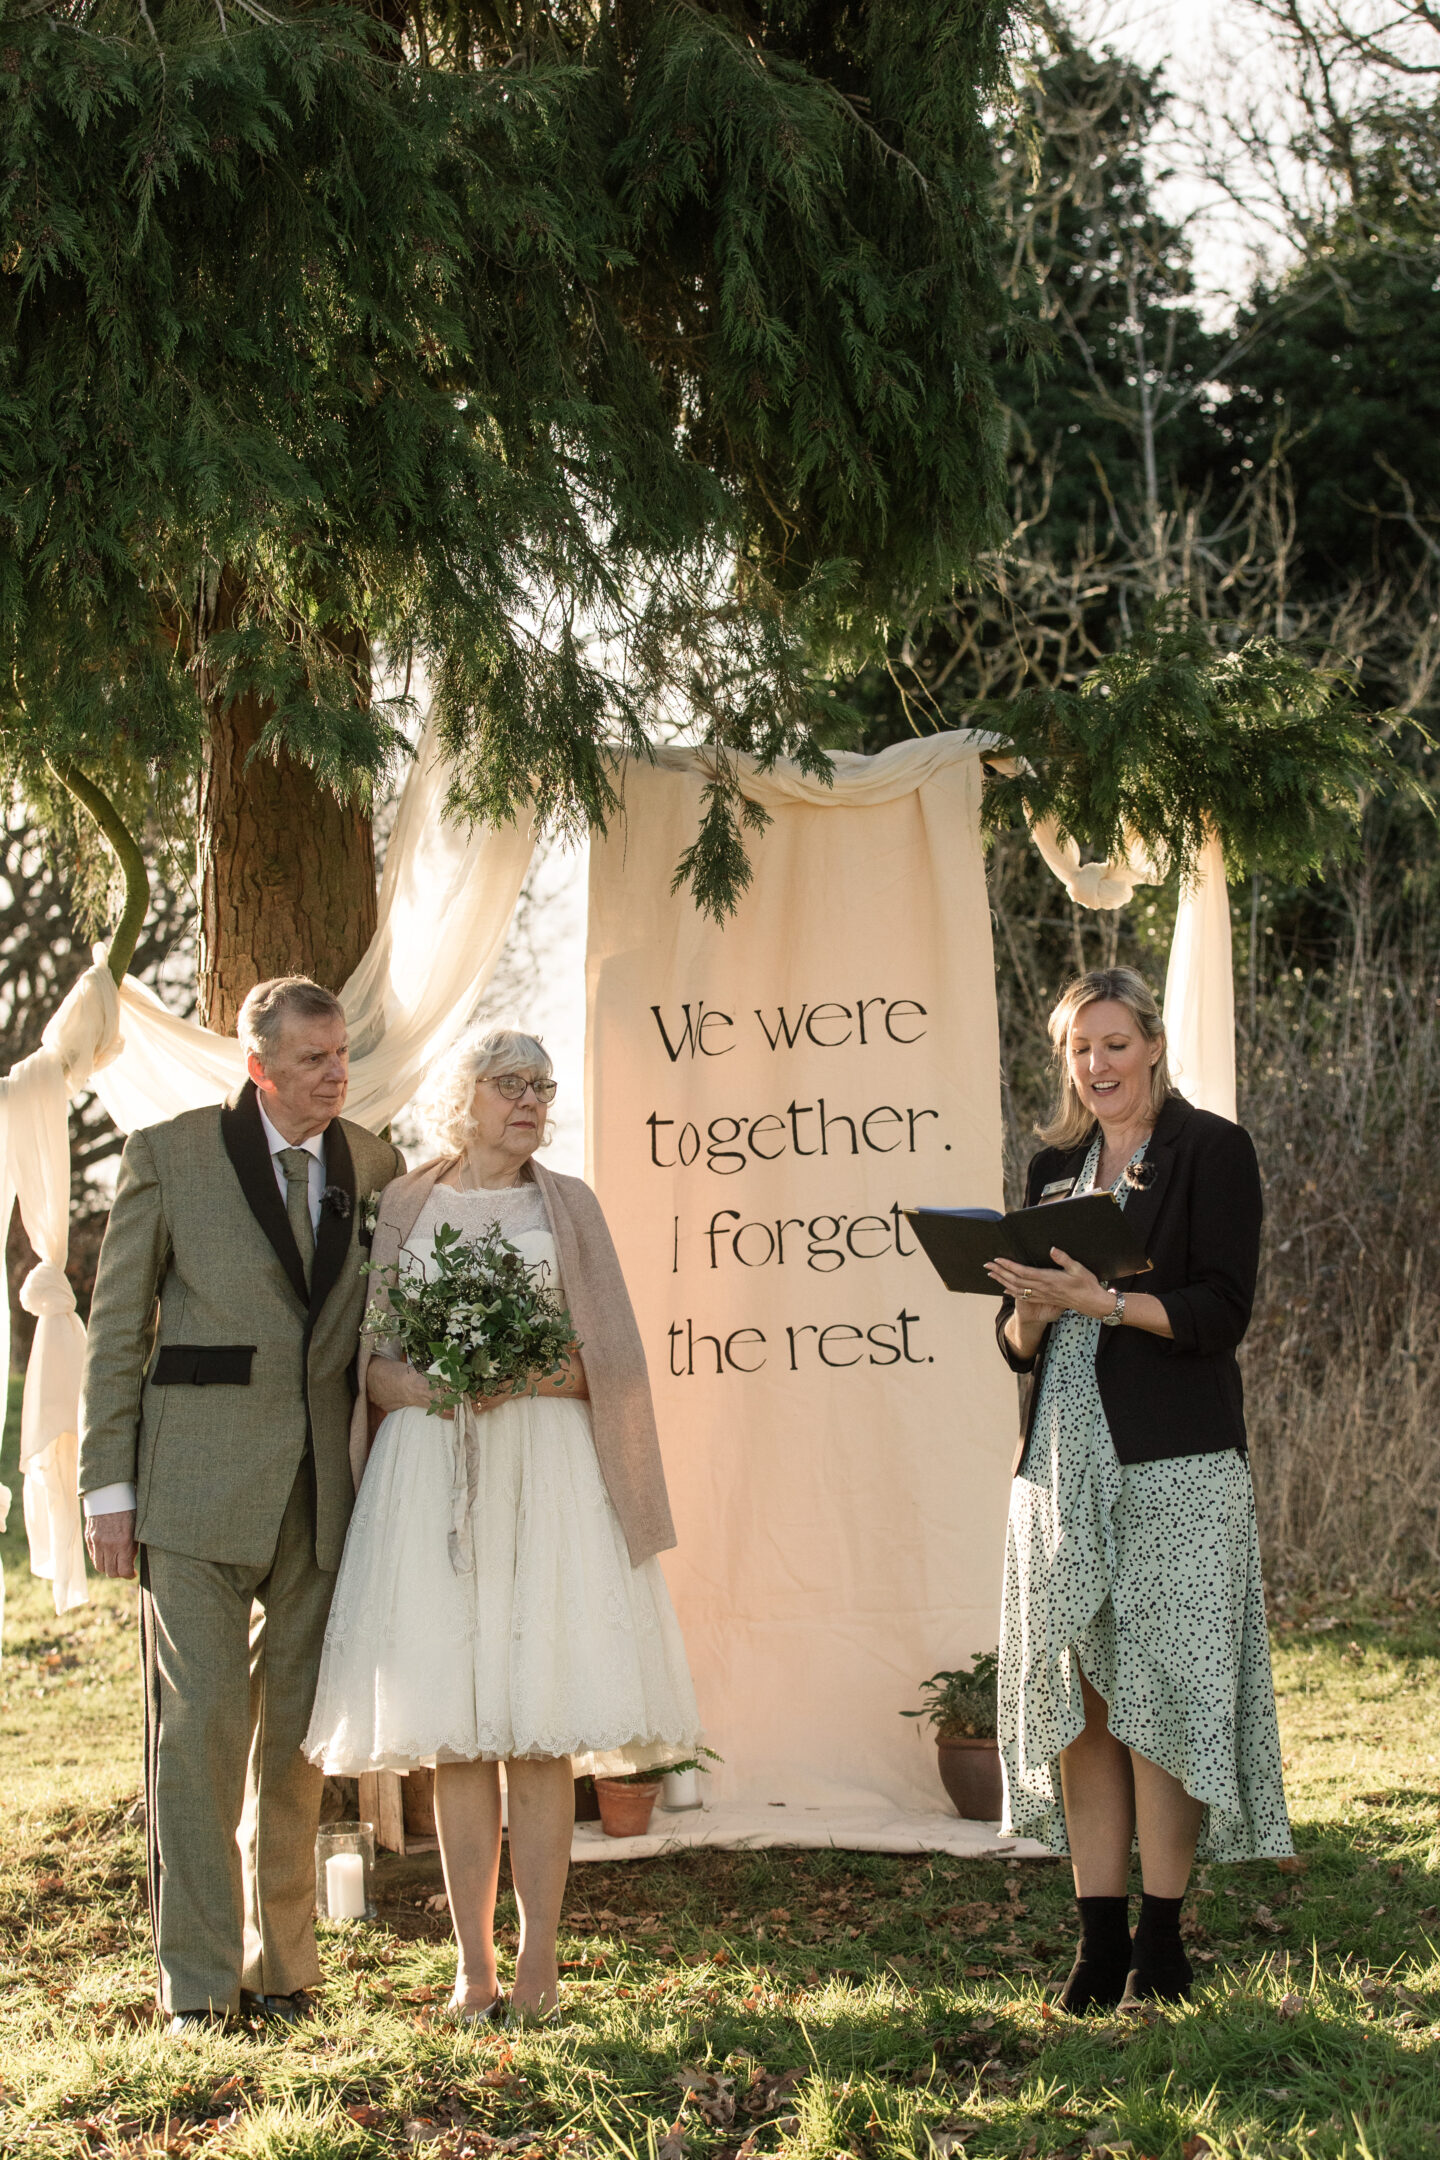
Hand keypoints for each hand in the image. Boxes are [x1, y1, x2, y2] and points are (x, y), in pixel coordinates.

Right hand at [85, 1509, 137, 1579]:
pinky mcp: (89, 1537)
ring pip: (100, 1566)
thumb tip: (130, 1562)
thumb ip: (132, 1546)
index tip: (133, 1573)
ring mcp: (96, 1542)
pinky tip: (107, 1554)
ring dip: (108, 1568)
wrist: (110, 1492)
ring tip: (116, 1563)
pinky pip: (93, 1556)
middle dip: (119, 1573)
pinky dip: (100, 1559)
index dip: (129, 1575)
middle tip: (125, 1570)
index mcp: (123, 1543)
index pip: (123, 1571)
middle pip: (110, 1572)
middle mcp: (108, 1545)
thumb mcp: (136, 1527)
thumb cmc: (128, 1507)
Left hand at [986, 1247, 1115, 1323]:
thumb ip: (1064, 1259)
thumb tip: (1052, 1249)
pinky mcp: (1044, 1299)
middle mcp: (1042, 1288)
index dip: (1009, 1266)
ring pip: (1017, 1289)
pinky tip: (1005, 1289)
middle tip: (987, 1265)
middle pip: (1015, 1280)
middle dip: (1000, 1272)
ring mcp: (1042, 1295)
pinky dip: (1012, 1292)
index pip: (1023, 1272)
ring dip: (1002, 1282)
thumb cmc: (1087, 1285)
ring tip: (991, 1275)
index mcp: (1048, 1279)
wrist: (1092, 1303)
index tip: (998, 1259)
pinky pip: (1024, 1296)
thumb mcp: (1078, 1268)